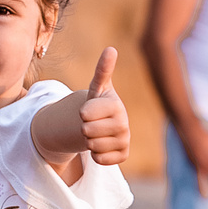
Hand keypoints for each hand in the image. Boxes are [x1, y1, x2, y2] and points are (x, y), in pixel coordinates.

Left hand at [79, 46, 128, 165]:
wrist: (105, 123)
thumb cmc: (98, 103)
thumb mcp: (97, 86)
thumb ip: (102, 70)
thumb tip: (111, 49)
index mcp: (116, 105)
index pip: (84, 114)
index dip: (81, 113)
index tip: (89, 110)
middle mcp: (124, 123)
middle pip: (87, 131)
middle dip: (84, 128)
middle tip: (92, 123)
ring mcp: (125, 140)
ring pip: (92, 146)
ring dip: (89, 141)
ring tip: (97, 133)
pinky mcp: (124, 155)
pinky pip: (100, 159)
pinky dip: (96, 155)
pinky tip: (102, 145)